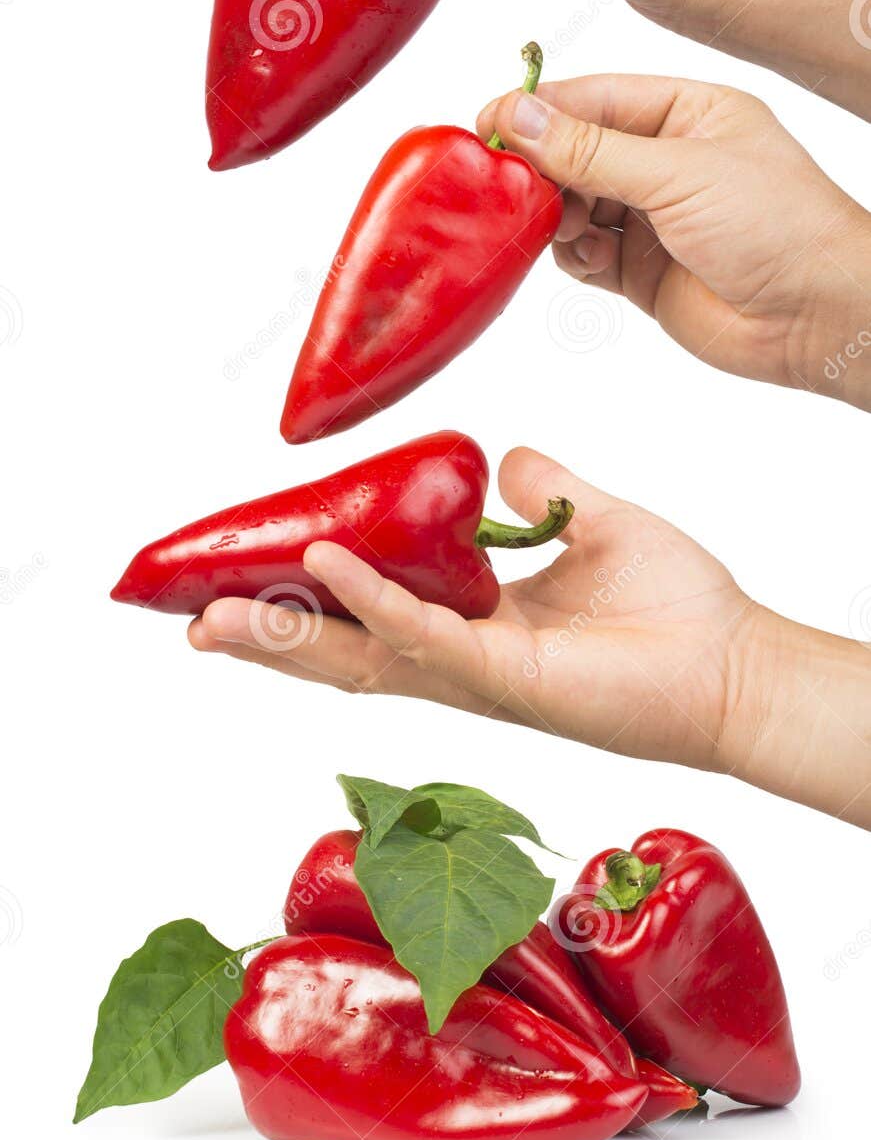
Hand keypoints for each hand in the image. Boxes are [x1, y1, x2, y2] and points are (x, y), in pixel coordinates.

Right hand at [188, 447, 870, 826]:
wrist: (736, 660)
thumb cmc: (675, 607)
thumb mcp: (591, 521)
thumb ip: (540, 491)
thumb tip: (504, 461)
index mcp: (472, 621)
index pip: (365, 609)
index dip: (300, 593)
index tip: (239, 568)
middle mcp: (461, 655)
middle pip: (337, 648)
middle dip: (259, 633)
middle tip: (185, 613)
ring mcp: (479, 674)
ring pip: (359, 658)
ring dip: (285, 635)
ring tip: (212, 613)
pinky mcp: (511, 678)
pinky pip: (428, 640)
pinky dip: (375, 603)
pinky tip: (328, 569)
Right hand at [477, 73, 870, 408]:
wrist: (815, 316)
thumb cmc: (778, 226)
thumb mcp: (677, 172)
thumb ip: (590, 149)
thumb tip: (519, 116)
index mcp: (687, 111)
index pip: (594, 98)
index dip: (539, 110)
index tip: (489, 122)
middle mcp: (666, 159)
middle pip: (575, 151)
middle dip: (544, 169)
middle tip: (515, 186)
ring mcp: (652, 216)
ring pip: (573, 205)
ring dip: (560, 217)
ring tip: (575, 228)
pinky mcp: (642, 270)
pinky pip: (584, 254)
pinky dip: (574, 257)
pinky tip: (591, 260)